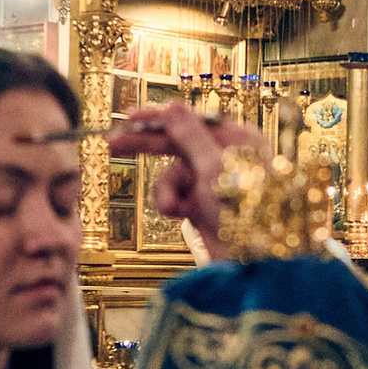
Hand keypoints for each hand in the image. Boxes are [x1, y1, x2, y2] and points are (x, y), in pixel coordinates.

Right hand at [109, 104, 265, 260]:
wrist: (253, 261)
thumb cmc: (246, 211)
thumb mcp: (214, 166)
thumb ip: (189, 135)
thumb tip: (170, 107)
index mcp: (236, 140)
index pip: (190, 120)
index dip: (158, 118)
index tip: (130, 117)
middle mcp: (225, 158)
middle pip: (177, 144)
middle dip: (147, 147)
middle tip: (114, 144)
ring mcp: (212, 183)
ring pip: (172, 175)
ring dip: (166, 190)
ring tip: (171, 207)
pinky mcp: (202, 206)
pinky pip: (175, 196)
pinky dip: (171, 204)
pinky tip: (178, 213)